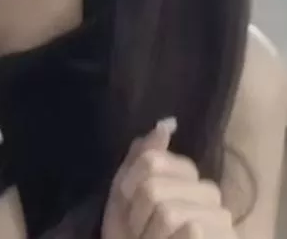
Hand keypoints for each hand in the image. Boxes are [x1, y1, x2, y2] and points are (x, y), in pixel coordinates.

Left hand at [101, 118, 235, 238]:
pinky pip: (190, 230)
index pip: (151, 161)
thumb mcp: (126, 194)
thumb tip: (167, 122)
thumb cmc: (133, 235)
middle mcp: (209, 192)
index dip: (128, 187)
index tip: (127, 206)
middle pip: (154, 188)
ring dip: (149, 235)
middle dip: (137, 216)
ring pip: (169, 213)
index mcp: (187, 174)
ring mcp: (220, 219)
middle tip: (140, 233)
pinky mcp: (224, 238)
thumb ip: (142, 156)